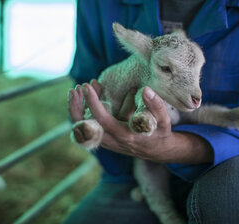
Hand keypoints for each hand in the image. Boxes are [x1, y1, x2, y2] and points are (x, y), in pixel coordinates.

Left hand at [68, 81, 212, 163]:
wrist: (158, 151)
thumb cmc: (160, 133)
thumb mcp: (163, 120)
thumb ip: (156, 105)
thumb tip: (146, 90)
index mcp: (125, 136)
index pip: (102, 119)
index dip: (92, 102)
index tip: (87, 86)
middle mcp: (111, 141)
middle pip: (83, 127)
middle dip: (75, 108)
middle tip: (75, 89)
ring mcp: (105, 142)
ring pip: (82, 128)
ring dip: (77, 109)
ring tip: (77, 90)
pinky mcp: (104, 140)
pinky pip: (86, 128)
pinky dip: (82, 113)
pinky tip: (85, 99)